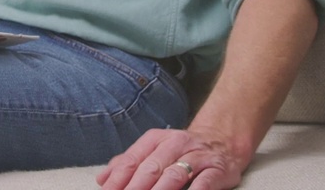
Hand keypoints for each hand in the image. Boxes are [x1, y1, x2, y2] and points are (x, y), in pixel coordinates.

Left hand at [96, 127, 246, 189]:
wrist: (222, 140)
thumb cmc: (180, 150)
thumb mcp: (154, 149)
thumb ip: (129, 162)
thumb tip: (103, 179)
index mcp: (156, 139)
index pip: (133, 158)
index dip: (118, 177)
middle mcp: (176, 143)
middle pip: (151, 167)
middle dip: (135, 186)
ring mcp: (197, 155)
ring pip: (175, 174)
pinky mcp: (217, 168)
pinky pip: (204, 182)